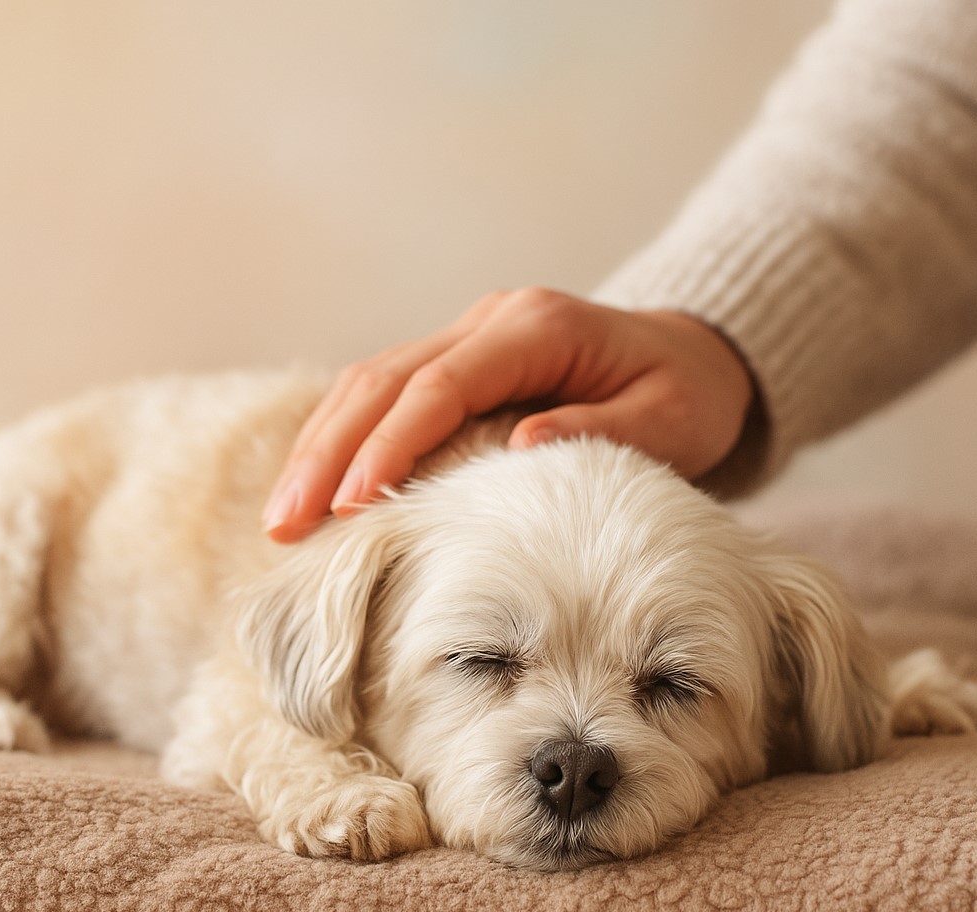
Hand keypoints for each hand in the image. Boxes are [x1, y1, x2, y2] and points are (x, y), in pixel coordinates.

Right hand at [263, 288, 753, 540]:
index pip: (441, 385)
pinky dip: (343, 441)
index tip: (351, 506)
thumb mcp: (672, 418)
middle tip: (286, 523)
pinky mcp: (456, 362)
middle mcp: (490, 322)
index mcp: (537, 328)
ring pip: (369, 383)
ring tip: (282, 518)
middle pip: (383, 379)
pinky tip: (315, 492)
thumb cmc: (687, 395)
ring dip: (321, 448)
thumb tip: (520, 448)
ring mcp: (467, 335)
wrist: (694, 356)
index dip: (390, 445)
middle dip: (328, 451)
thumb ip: (601, 429)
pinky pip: (384, 397)